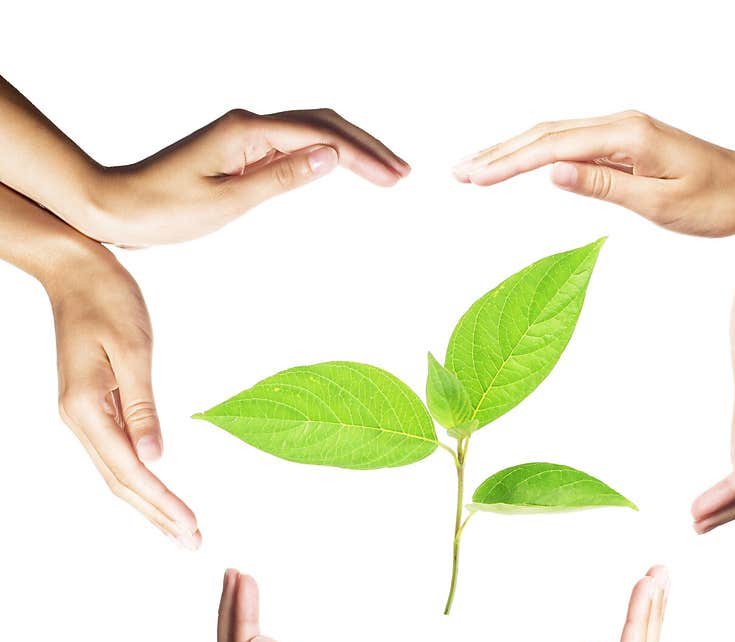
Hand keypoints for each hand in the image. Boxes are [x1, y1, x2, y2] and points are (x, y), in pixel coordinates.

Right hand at [51, 243, 199, 545]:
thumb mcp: (132, 349)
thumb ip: (142, 406)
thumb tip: (155, 457)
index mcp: (86, 408)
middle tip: (192, 543)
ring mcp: (82, 415)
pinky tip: (154, 493)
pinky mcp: (92, 407)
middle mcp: (78, 418)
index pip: (130, 469)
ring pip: (116, 473)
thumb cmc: (106, 300)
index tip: (190, 525)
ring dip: (148, 504)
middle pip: (120, 482)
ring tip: (178, 530)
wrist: (75, 271)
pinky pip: (115, 456)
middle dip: (157, 515)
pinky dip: (138, 480)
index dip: (162, 501)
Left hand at [94, 108, 409, 246]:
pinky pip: (292, 146)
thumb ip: (282, 177)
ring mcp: (244, 138)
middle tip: (402, 173)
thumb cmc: (164, 210)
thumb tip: (331, 156)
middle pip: (322, 123)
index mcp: (248, 132)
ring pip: (310, 132)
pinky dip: (324, 155)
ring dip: (349, 149)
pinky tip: (339, 168)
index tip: (394, 178)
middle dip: (366, 147)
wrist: (117, 208)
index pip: (320, 136)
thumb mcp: (228, 201)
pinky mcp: (240, 153)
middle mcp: (249, 126)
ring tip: (383, 172)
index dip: (363, 156)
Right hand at [453, 112, 734, 235]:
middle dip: (498, 154)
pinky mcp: (627, 141)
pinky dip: (539, 152)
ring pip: (554, 135)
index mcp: (626, 138)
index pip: (551, 149)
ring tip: (478, 168)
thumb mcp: (659, 203)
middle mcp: (621, 125)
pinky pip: (572, 142)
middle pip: (544, 134)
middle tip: (458, 172)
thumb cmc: (716, 202)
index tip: (473, 179)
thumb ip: (603, 186)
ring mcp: (623, 130)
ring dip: (513, 150)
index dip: (507, 164)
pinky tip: (522, 162)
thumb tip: (552, 172)